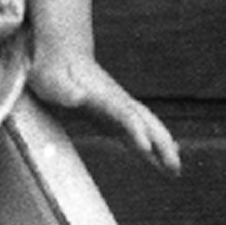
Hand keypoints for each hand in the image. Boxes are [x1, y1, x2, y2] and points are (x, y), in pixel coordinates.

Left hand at [26, 45, 181, 173]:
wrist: (62, 54)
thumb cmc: (52, 71)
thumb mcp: (50, 80)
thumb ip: (63, 89)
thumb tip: (78, 97)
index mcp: (102, 96)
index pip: (125, 115)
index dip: (136, 131)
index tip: (146, 149)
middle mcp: (117, 101)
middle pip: (146, 123)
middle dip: (162, 145)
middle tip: (174, 169)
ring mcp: (119, 107)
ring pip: (148, 127)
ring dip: (163, 147)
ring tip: (175, 171)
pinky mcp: (114, 115)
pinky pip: (138, 131)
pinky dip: (151, 145)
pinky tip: (159, 158)